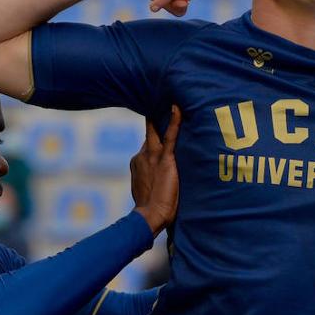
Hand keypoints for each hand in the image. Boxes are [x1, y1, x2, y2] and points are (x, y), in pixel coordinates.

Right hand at [131, 106, 180, 234]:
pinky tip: (177, 107)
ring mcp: (152, 156)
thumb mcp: (147, 190)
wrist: (149, 215)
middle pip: (150, 132)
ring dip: (162, 116)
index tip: (159, 121)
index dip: (154, 133)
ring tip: (171, 98)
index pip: (148, 142)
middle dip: (154, 118)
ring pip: (157, 130)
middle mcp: (142, 155)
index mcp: (137, 161)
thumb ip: (152, 178)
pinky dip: (174, 121)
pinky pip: (170, 135)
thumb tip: (160, 178)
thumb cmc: (151, 210)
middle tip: (161, 100)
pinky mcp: (164, 159)